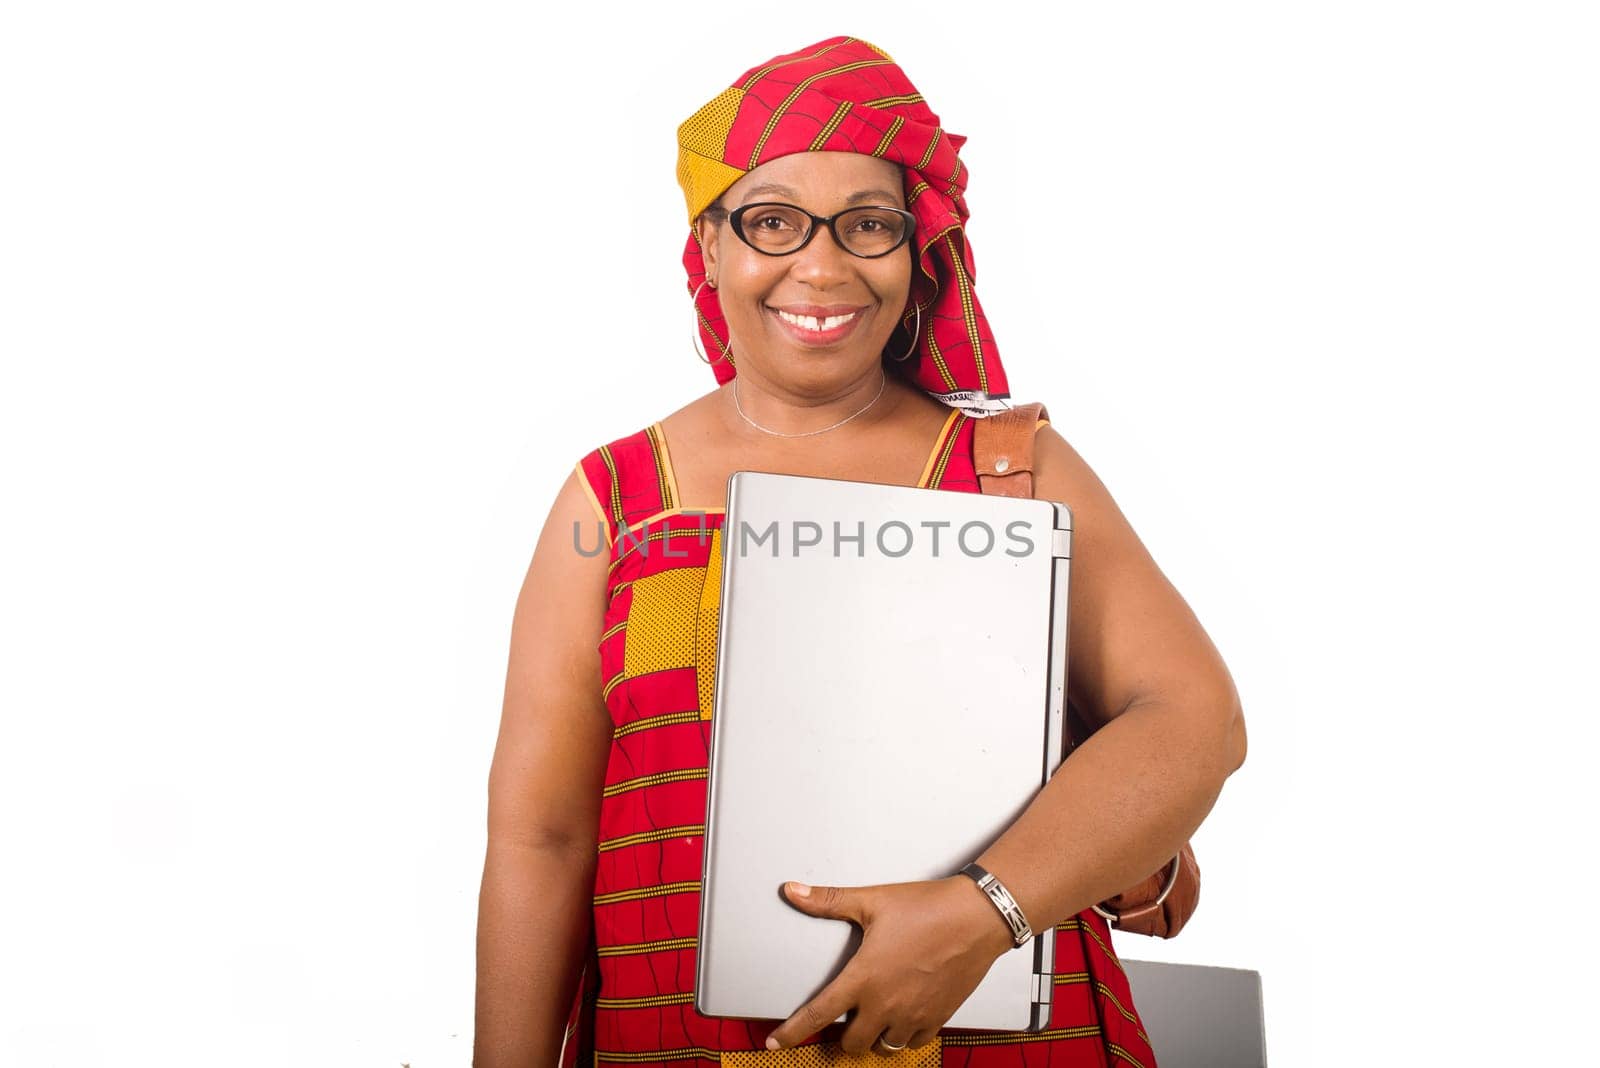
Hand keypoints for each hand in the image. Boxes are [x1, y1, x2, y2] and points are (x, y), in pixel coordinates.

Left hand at [763, 874, 1017, 1053]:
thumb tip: (793, 891)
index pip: (818, 1014)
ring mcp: (913, 1014)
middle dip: (842, 1036)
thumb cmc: (927, 907)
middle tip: (844, 1019)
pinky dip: (903, 1036)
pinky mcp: (938, 1017)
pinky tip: (902, 1019)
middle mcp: (886, 1003)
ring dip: (873, 1038)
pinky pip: (914, 1042)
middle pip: (852, 1043)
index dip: (793, 1032)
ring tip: (873, 1020)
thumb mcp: (872, 901)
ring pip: (883, 1047)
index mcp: (864, 977)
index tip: (776, 1043)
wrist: (977, 917)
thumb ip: (828, 901)